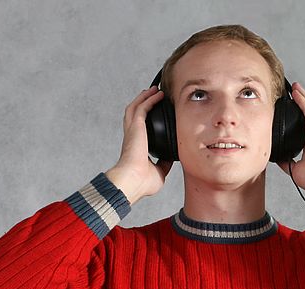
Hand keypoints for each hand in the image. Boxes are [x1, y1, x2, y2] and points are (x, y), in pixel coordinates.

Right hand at [106, 86, 172, 204]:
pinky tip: (158, 94)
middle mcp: (132, 137)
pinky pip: (142, 107)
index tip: (155, 115)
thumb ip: (164, 164)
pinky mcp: (135, 127)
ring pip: (135, 107)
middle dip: (142, 103)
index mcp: (136, 148)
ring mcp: (132, 131)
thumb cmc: (142, 183)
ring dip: (144, 97)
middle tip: (151, 95)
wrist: (133, 181)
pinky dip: (149, 99)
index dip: (146, 121)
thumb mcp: (159, 173)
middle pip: (134, 114)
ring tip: (153, 90)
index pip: (140, 130)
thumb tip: (172, 158)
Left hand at [276, 82, 304, 197]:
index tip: (290, 111)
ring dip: (303, 96)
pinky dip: (302, 100)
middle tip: (293, 92)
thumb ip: (287, 163)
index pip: (303, 126)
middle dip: (302, 101)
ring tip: (295, 87)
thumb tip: (278, 159)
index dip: (298, 117)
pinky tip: (296, 92)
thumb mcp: (296, 170)